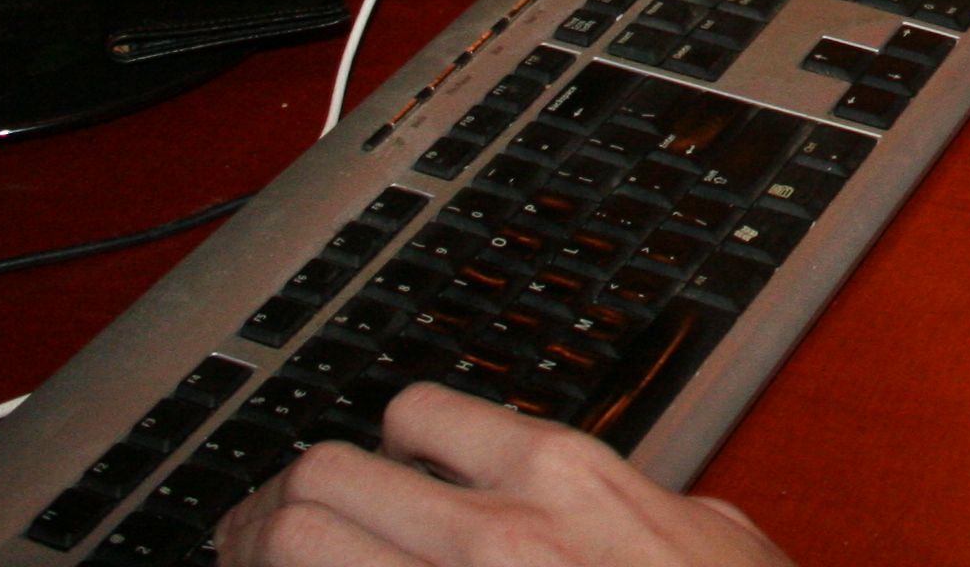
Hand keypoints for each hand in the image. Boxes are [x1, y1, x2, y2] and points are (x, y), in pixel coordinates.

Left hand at [214, 385, 791, 566]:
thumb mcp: (714, 537)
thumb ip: (646, 503)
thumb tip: (632, 498)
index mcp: (562, 476)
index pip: (415, 417)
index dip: (382, 445)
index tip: (374, 471)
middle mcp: (491, 538)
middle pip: (322, 480)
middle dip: (280, 504)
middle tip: (265, 526)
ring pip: (292, 550)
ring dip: (260, 558)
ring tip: (255, 565)